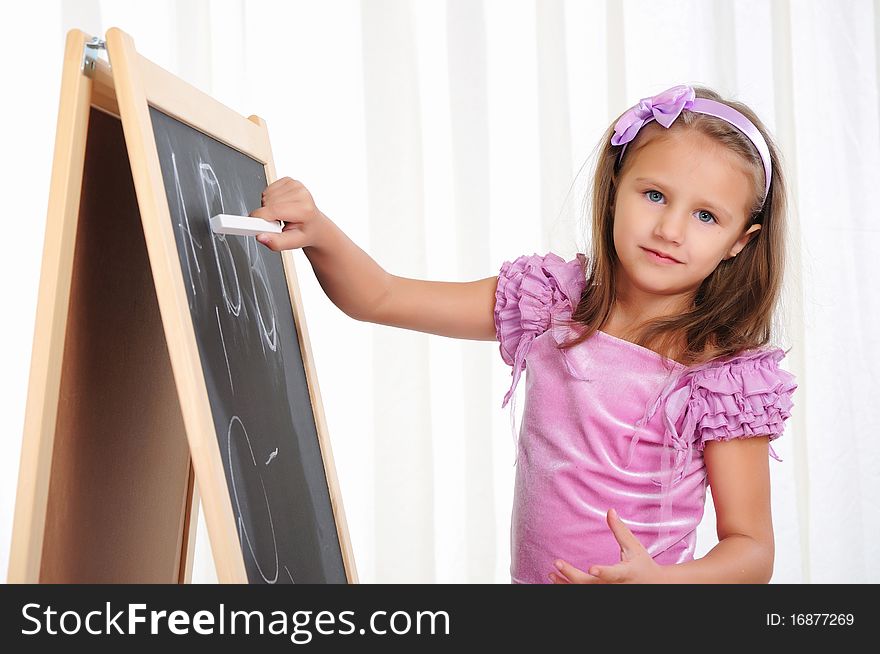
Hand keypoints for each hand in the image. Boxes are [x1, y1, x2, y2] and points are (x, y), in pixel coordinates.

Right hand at [249, 177, 329, 250]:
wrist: (314, 225)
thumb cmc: (305, 233)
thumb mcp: (293, 244)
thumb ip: (276, 242)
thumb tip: (261, 236)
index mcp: (304, 210)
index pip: (273, 210)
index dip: (259, 219)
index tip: (256, 225)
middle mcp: (301, 194)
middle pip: (267, 202)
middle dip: (266, 215)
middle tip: (277, 223)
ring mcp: (296, 185)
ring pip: (266, 195)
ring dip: (268, 207)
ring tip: (281, 215)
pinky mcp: (289, 181)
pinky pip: (268, 189)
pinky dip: (270, 199)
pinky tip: (280, 206)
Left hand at [548, 508, 665, 583]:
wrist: (654, 585)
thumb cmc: (642, 564)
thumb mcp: (634, 547)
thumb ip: (620, 530)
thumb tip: (610, 510)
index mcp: (626, 573)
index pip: (613, 574)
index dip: (603, 572)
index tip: (592, 569)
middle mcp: (615, 586)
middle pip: (592, 585)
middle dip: (573, 576)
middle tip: (557, 563)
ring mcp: (609, 591)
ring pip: (585, 592)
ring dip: (566, 584)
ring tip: (551, 574)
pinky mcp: (603, 593)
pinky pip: (585, 593)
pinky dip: (569, 587)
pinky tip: (558, 580)